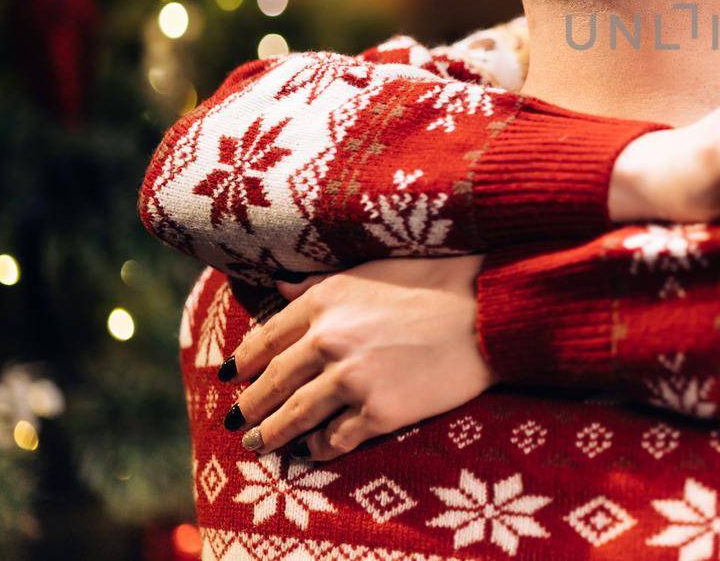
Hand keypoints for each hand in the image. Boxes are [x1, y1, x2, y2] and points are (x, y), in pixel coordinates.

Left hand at [221, 255, 494, 461]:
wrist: (488, 310)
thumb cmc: (438, 280)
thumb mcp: (371, 269)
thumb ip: (319, 284)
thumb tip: (278, 286)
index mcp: (323, 302)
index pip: (266, 339)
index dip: (244, 362)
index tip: (231, 376)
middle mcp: (329, 341)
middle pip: (273, 383)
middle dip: (251, 406)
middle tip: (238, 420)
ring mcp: (352, 380)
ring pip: (296, 416)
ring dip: (274, 434)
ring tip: (262, 444)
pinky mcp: (379, 412)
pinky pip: (337, 438)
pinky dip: (321, 447)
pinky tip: (315, 450)